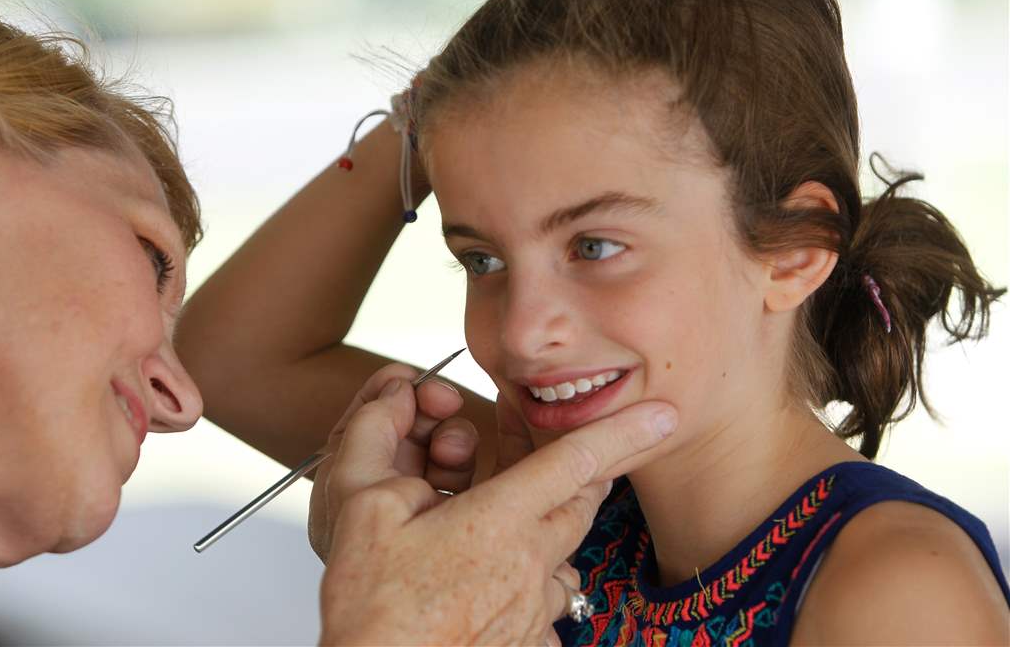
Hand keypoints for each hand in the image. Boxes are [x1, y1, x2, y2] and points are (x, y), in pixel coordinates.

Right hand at [318, 390, 677, 644]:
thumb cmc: (370, 605)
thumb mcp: (358, 509)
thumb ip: (375, 440)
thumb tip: (391, 401)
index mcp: (498, 521)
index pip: (575, 463)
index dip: (623, 433)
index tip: (664, 414)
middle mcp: (530, 566)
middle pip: (580, 508)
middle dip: (584, 477)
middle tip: (568, 462)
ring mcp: (534, 613)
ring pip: (564, 561)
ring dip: (548, 539)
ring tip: (505, 536)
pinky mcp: (530, 646)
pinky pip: (546, 611)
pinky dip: (530, 593)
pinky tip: (489, 596)